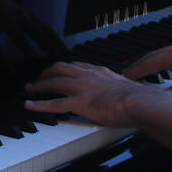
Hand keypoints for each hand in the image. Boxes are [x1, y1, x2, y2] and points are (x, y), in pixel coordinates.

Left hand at [24, 60, 146, 125]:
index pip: (77, 66)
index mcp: (101, 72)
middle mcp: (89, 76)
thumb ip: (121, 90)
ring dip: (39, 85)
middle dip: (47, 72)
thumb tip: (126, 97)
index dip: (65, 68)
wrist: (143, 103)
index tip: (58, 70)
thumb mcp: (129, 89)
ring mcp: (83, 89)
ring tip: (29, 88)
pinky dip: (39, 104)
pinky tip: (29, 104)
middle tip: (39, 78)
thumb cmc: (141, 100)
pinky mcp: (80, 103)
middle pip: (60, 68)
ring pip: (54, 83)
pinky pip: (54, 104)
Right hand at [122, 35, 171, 94]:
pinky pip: (166, 57)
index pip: (148, 64)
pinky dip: (157, 64)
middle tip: (122, 77)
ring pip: (158, 56)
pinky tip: (161, 71)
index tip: (122, 80)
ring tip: (138, 74)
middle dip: (135, 68)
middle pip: (149, 58)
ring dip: (146, 65)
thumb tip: (164, 99)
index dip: (134, 73)